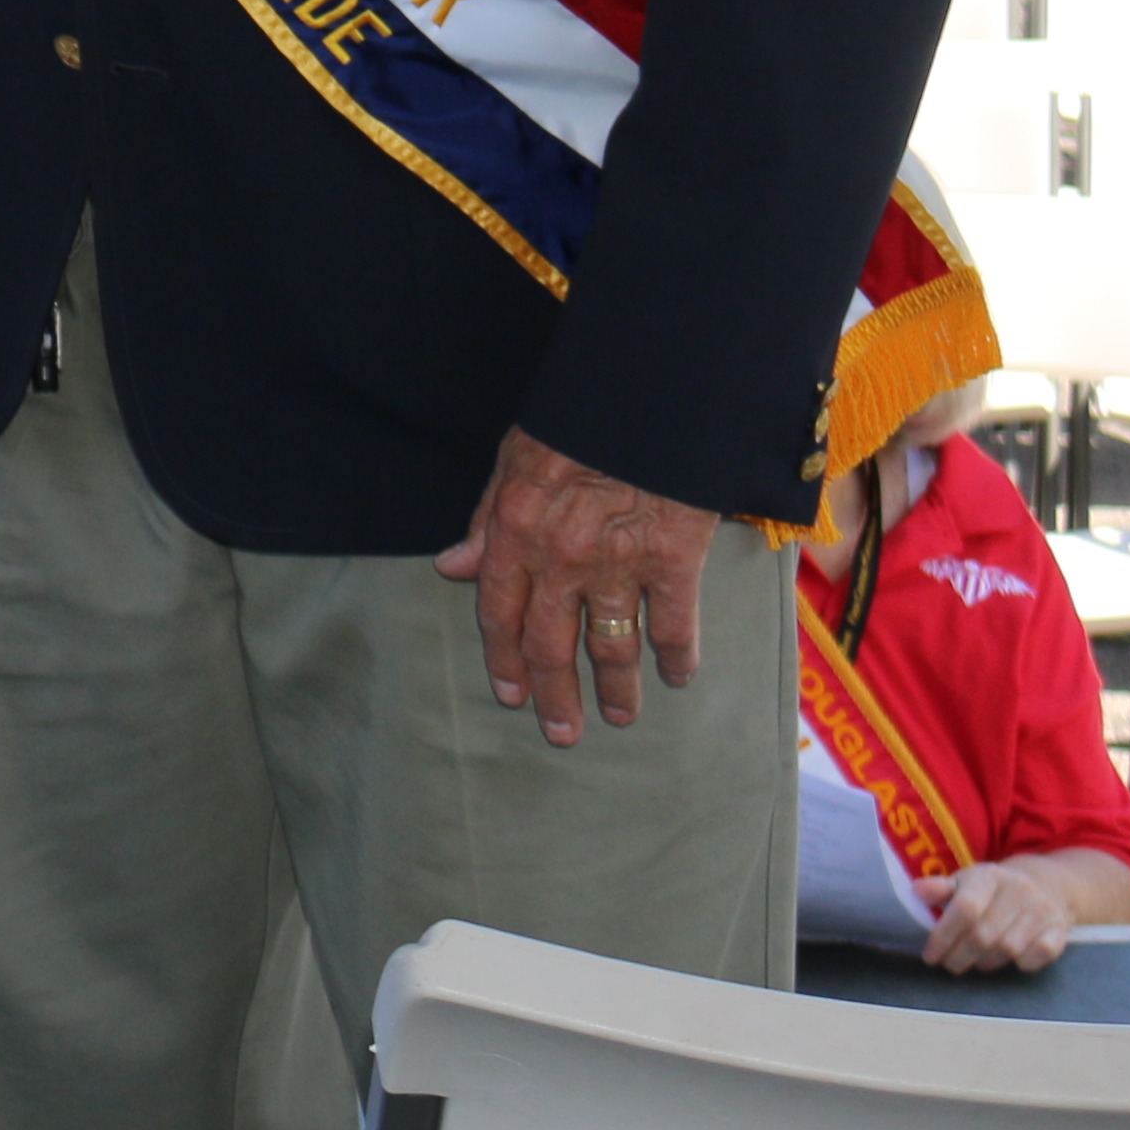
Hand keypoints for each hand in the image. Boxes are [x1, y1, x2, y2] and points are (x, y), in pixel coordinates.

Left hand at [435, 423, 712, 744]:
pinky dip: (677, 658)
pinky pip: (673, 625)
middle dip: (554, 697)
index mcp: (513, 533)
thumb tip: (451, 567)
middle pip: (550, 646)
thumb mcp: (511, 460)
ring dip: (614, 688)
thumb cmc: (575, 422)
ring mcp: (617, 565)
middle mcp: (559, 560)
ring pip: (610, 646)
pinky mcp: (673, 563)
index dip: (502, 659)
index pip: (498, 613)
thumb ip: (484, 521)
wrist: (646, 397)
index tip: (511, 695)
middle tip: (561, 732)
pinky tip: (678, 678)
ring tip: (618, 717)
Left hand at [919, 858, 1086, 975]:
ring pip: (1009, 948)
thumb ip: (941, 889)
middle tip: (949, 965)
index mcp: (989, 876)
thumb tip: (917, 891)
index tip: (930, 956)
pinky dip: (1024, 963)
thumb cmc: (994, 889)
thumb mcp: (966, 881)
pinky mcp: (1060, 929)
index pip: (965, 908)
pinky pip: (1042, 953)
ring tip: (974, 963)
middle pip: (984, 934)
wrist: (1047, 885)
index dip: (944, 936)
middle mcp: (1018, 891)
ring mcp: (1042, 910)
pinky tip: (1010, 963)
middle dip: (961, 956)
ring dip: (987, 962)